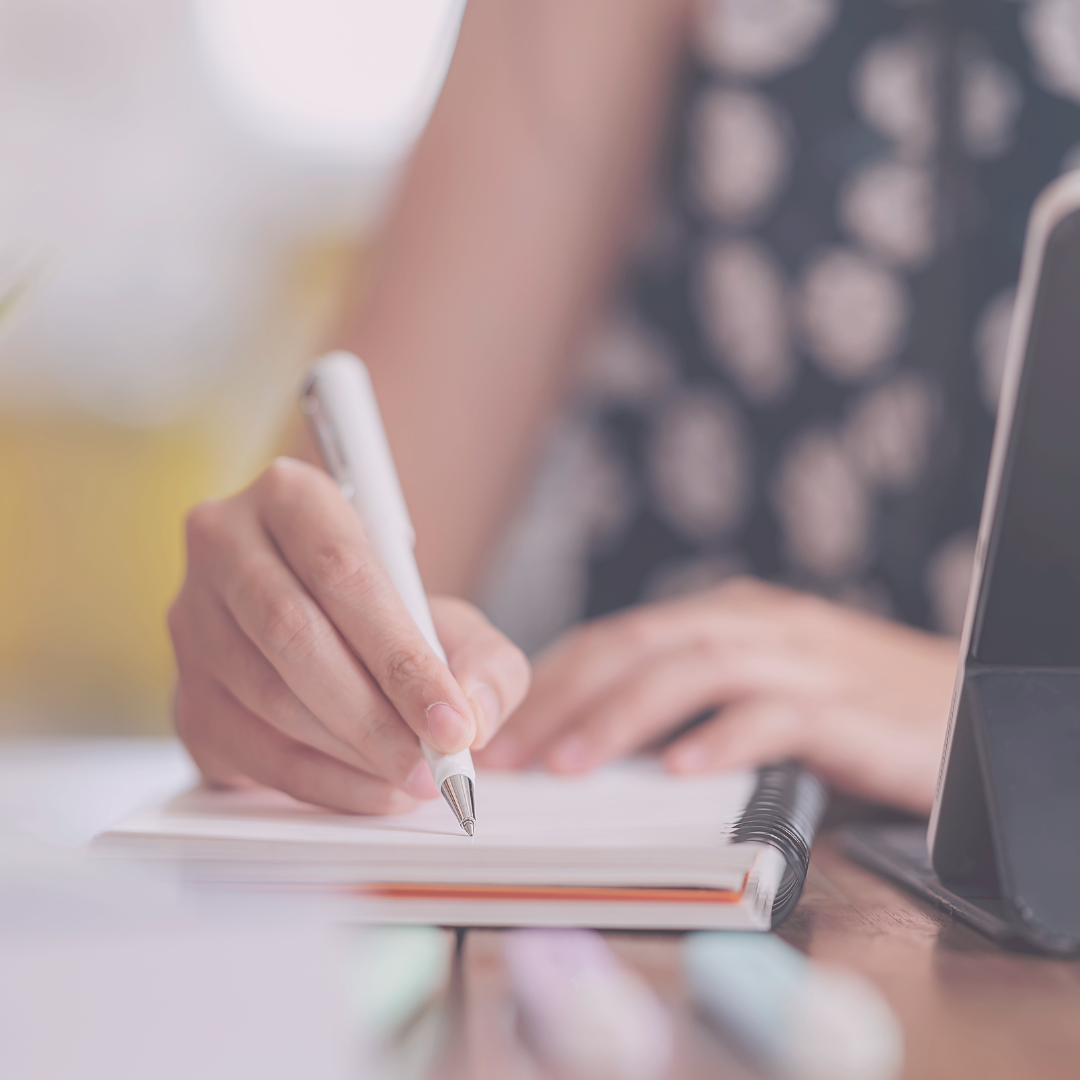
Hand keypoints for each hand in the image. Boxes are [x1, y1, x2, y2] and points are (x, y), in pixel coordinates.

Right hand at [168, 458, 529, 813]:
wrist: (332, 641)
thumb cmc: (394, 623)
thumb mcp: (457, 625)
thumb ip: (486, 664)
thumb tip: (474, 714)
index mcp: (291, 496)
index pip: (343, 573)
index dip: (400, 656)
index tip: (450, 722)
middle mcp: (225, 545)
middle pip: (292, 633)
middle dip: (373, 716)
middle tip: (432, 765)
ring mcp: (191, 621)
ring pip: (267, 695)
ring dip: (348, 752)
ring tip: (412, 779)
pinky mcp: (185, 694)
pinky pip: (249, 749)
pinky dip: (319, 783)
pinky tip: (370, 791)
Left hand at [478, 578, 957, 813]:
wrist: (963, 704)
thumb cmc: (849, 704)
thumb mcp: (757, 686)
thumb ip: (690, 699)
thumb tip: (597, 741)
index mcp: (725, 616)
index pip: (618, 636)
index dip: (553, 680)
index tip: (503, 727)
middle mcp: (754, 623)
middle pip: (639, 645)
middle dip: (565, 699)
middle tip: (510, 753)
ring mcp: (800, 657)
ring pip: (691, 671)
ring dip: (622, 717)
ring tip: (571, 766)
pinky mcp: (843, 703)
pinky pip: (772, 715)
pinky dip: (721, 739)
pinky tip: (681, 772)